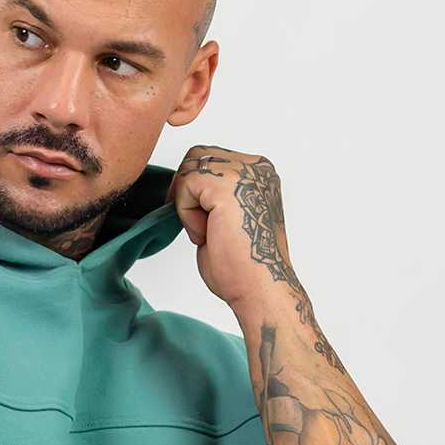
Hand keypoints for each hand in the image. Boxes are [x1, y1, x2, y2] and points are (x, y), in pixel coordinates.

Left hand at [169, 146, 303, 312]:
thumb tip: (184, 185)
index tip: (202, 222)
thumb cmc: (243, 265)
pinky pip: (186, 184)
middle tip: (199, 227)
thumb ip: (212, 195)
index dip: (194, 188)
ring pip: (189, 167)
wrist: (259, 288)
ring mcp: (245, 172)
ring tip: (206, 231)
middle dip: (187, 191)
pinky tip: (205, 234)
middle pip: (197, 155)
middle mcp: (256, 167)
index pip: (210, 158)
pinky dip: (186, 212)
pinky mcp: (228, 186)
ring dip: (187, 203)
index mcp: (260, 173)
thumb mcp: (226, 217)